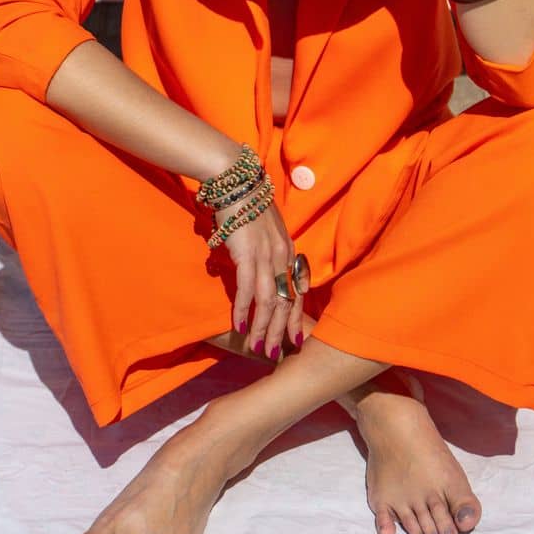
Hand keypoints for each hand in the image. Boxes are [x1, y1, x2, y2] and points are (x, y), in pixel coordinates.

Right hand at [220, 199, 304, 359]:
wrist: (236, 180)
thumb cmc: (246, 203)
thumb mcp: (264, 229)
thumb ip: (266, 250)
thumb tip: (256, 269)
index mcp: (288, 251)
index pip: (297, 291)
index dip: (295, 317)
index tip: (294, 339)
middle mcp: (282, 256)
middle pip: (286, 301)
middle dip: (281, 331)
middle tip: (275, 354)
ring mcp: (267, 256)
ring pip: (269, 301)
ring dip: (263, 327)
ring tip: (258, 348)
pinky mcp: (248, 254)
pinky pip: (247, 289)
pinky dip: (243, 310)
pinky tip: (238, 326)